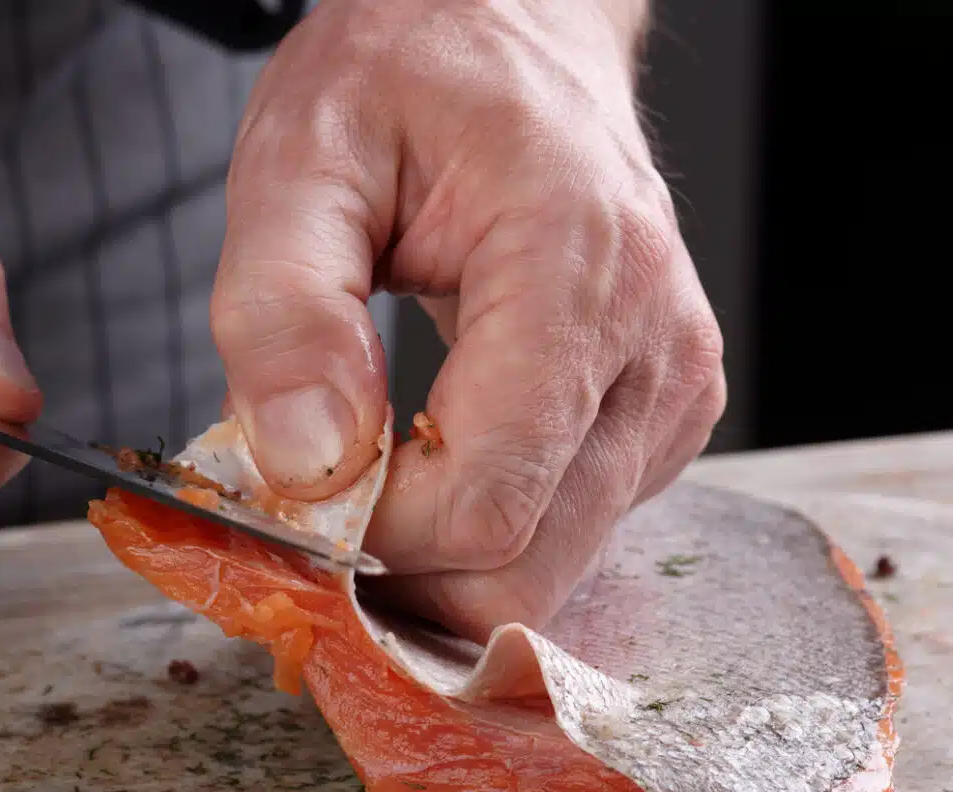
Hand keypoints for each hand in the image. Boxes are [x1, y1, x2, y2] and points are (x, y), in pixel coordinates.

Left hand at [212, 0, 725, 636]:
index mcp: (580, 273)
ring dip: (428, 558)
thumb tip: (306, 465)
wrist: (505, 32)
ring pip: (538, 576)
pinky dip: (469, 533)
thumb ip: (285, 311)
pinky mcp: (655, 431)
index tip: (283, 490)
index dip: (363, 536)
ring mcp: (669, 401)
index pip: (481, 503)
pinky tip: (419, 460)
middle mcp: (654, 354)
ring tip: (359, 465)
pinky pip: (555, 541)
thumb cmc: (408, 79)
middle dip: (394, 568)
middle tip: (306, 499)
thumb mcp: (300, 156)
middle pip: (520, 573)